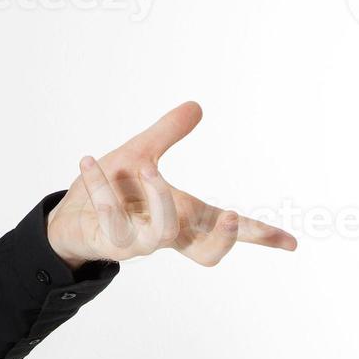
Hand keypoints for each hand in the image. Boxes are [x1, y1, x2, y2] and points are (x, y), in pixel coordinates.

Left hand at [45, 101, 296, 269]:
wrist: (67, 216)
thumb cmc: (112, 189)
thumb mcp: (138, 154)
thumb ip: (166, 134)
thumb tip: (197, 106)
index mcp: (183, 215)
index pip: (227, 228)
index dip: (260, 235)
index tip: (292, 243)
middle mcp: (165, 233)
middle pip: (207, 252)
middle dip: (224, 237)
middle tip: (231, 214)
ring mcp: (138, 242)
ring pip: (163, 233)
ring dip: (159, 197)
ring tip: (145, 165)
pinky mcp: (108, 242)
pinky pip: (110, 217)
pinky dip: (101, 185)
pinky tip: (88, 161)